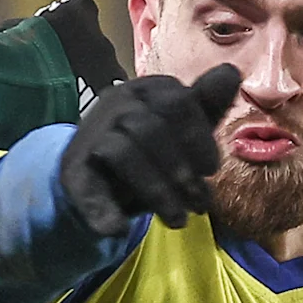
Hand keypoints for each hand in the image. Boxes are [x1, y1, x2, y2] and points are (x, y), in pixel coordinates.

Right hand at [54, 65, 243, 243]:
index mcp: (147, 90)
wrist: (93, 175)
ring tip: (178, 221)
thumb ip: (206, 107)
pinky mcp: (72, 170)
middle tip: (200, 205)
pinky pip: (87, 187)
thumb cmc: (149, 150)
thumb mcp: (181, 131)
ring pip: (124, 153)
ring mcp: (91, 135)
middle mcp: (117, 103)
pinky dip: (103, 211)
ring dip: (157, 192)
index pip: (177, 103)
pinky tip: (118, 229)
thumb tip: (231, 72)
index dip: (198, 139)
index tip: (211, 170)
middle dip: (180, 171)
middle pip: (151, 128)